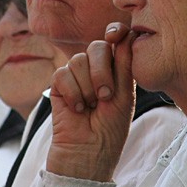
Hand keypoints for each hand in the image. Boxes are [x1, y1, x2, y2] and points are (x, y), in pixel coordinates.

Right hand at [46, 22, 136, 181]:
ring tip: (90, 107)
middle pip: (96, 46)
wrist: (88, 154)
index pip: (115, 40)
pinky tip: (77, 109)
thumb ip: (124, 64)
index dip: (115, 32)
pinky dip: (72, 93)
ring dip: (87, 87)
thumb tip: (128, 33)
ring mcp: (76, 76)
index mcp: (116, 69)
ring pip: (78, 60)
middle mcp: (96, 69)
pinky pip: (62, 74)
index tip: (115, 35)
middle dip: (101, 70)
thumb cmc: (111, 130)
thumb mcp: (125, 96)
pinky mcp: (58, 86)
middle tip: (105, 95)